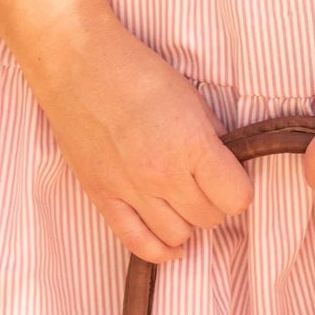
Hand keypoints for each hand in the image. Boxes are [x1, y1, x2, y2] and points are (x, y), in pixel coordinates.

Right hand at [0, 0, 253, 261]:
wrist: (76, 63)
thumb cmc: (136, 73)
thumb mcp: (190, 99)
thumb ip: (212, 141)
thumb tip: (226, 172)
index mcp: (190, 145)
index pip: (236, 198)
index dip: (238, 190)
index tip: (230, 180)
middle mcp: (162, 175)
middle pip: (209, 219)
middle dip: (213, 205)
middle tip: (202, 186)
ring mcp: (131, 191)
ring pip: (179, 236)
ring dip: (187, 224)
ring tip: (182, 204)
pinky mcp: (104, 199)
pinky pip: (139, 244)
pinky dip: (161, 251)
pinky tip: (172, 245)